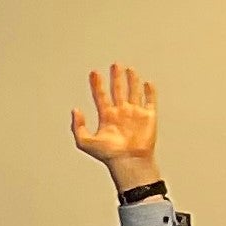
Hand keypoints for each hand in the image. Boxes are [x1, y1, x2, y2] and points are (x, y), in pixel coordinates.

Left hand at [70, 63, 161, 188]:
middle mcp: (121, 113)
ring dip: (131, 80)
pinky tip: (147, 83)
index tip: (94, 73)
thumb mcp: (85, 141)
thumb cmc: (108, 154)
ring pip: (133, 92)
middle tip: (114, 65)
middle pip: (117, 90)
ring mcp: (135, 114)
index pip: (101, 96)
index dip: (97, 84)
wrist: (128, 160)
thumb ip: (77, 126)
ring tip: (129, 69)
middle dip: (115, 77)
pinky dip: (149, 92)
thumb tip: (75, 110)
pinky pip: (150, 101)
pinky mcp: (148, 116)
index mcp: (106, 117)